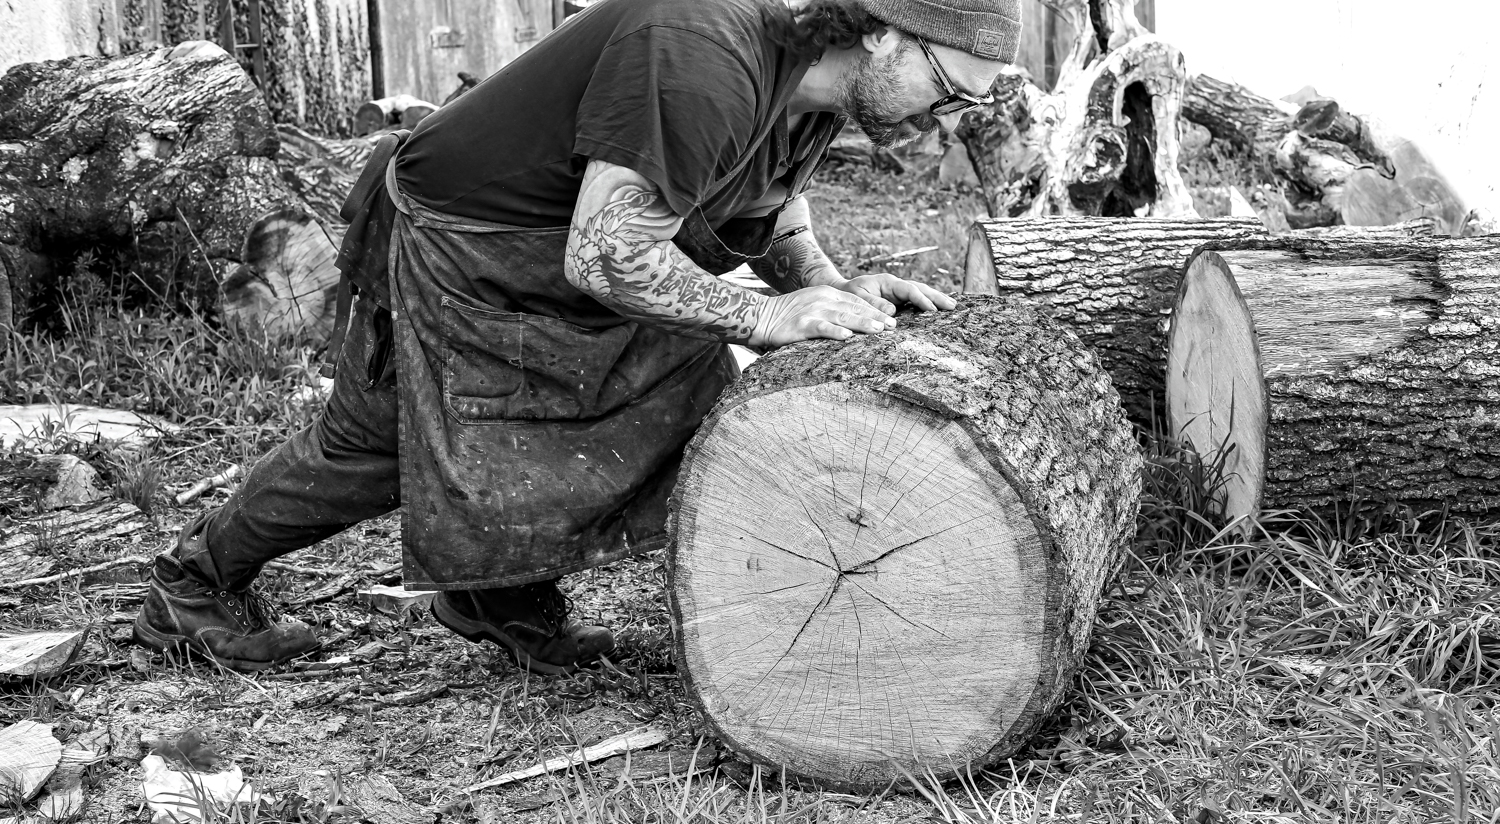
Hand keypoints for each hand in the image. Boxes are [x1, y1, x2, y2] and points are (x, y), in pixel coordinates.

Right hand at [749, 285, 896, 348]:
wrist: (760, 315)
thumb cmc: (788, 315)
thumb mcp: (813, 305)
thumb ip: (832, 310)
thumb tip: (853, 323)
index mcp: (826, 293)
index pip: (856, 300)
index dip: (875, 308)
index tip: (891, 318)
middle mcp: (822, 299)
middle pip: (854, 308)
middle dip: (875, 316)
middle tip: (893, 326)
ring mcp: (812, 311)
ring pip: (842, 317)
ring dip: (862, 323)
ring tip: (879, 330)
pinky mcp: (801, 325)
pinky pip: (821, 328)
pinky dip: (835, 332)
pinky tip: (847, 337)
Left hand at [834, 273, 957, 314]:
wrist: (841, 293)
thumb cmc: (847, 295)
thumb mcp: (857, 298)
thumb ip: (873, 304)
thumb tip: (893, 312)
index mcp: (887, 282)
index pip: (909, 290)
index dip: (921, 299)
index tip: (932, 310)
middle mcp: (895, 285)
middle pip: (920, 288)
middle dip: (937, 297)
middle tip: (953, 306)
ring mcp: (898, 292)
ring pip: (921, 293)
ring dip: (936, 299)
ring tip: (952, 306)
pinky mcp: (898, 300)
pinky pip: (916, 300)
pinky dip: (928, 303)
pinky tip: (939, 309)